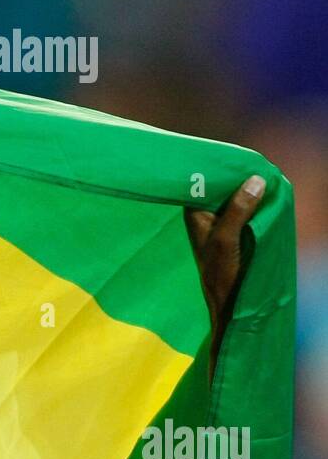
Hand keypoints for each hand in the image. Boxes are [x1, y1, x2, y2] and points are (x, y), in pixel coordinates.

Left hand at [184, 175, 265, 370]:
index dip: (212, 166)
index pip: (198, 182)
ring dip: (244, 185)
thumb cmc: (220, 276)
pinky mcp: (236, 232)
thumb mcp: (226, 241)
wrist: (228, 307)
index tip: (228, 151)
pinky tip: (263, 190)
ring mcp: (222, 224)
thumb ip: (237, 211)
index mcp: (195, 216)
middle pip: (218, 185)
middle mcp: (206, 217)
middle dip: (233, 173)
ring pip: (232, 195)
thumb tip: (254, 180)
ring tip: (260, 170)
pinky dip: (252, 198)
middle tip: (252, 158)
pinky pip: (243, 207)